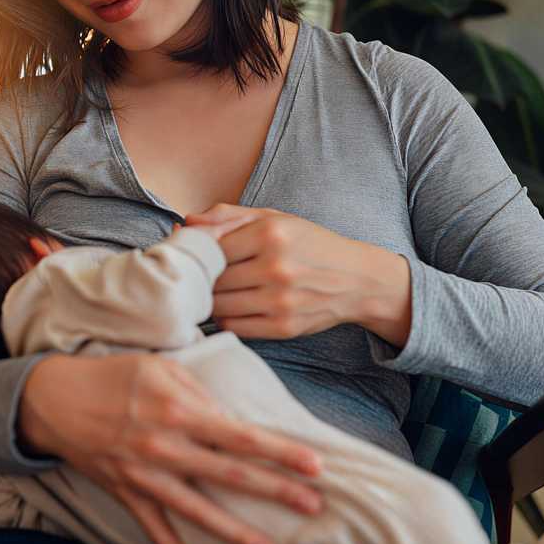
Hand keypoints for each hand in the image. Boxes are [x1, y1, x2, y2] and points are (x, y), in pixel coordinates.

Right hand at [19, 353, 324, 543]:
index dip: (280, 452)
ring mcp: (144, 476)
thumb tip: (229, 419)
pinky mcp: (125, 493)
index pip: (241, 436)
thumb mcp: (158, 368)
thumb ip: (198, 392)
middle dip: (276, 491)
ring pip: (199, 511)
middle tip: (314, 505)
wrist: (54, 399)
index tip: (315, 464)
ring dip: (237, 533)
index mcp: (178, 410)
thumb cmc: (111, 375)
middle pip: (231, 476)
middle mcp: (165, 447)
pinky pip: (155, 529)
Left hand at [185, 204, 411, 343]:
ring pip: (219, 305)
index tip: (196, 254)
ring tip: (217, 290)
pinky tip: (234, 306)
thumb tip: (186, 223)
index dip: (197, 252)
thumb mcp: (274, 218)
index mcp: (270, 234)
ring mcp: (280, 301)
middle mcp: (276, 268)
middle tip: (201, 275)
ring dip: (210, 300)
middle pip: (212, 278)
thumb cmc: (310, 244)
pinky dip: (226, 318)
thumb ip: (227, 216)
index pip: (210, 247)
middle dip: (202, 277)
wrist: (357, 279)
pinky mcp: (284, 327)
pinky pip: (234, 327)